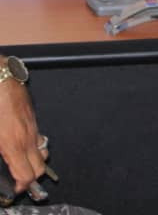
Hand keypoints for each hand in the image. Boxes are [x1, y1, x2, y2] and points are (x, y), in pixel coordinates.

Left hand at [0, 79, 44, 195]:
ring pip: (43, 153)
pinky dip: (34, 148)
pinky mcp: (33, 119)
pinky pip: (39, 139)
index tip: (16, 188)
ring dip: (35, 163)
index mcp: (12, 144)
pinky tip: (23, 146)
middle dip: (31, 179)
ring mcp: (32, 128)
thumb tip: (2, 162)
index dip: (22, 186)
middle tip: (19, 181)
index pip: (26, 174)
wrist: (1, 79)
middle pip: (40, 168)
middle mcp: (27, 138)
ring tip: (22, 166)